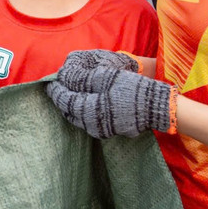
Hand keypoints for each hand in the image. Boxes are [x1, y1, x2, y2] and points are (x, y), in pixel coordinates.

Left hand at [46, 50, 170, 139]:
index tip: (51, 81)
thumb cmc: (131, 89)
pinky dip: (82, 112)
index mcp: (89, 110)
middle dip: (62, 99)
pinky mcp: (109, 131)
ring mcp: (101, 130)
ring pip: (78, 118)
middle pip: (69, 111)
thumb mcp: (106, 77)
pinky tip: (85, 103)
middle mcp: (91, 124)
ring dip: (71, 106)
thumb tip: (64, 76)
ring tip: (69, 94)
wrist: (156, 107)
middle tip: (58, 86)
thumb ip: (82, 78)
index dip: (56, 90)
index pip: (64, 100)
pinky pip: (88, 122)